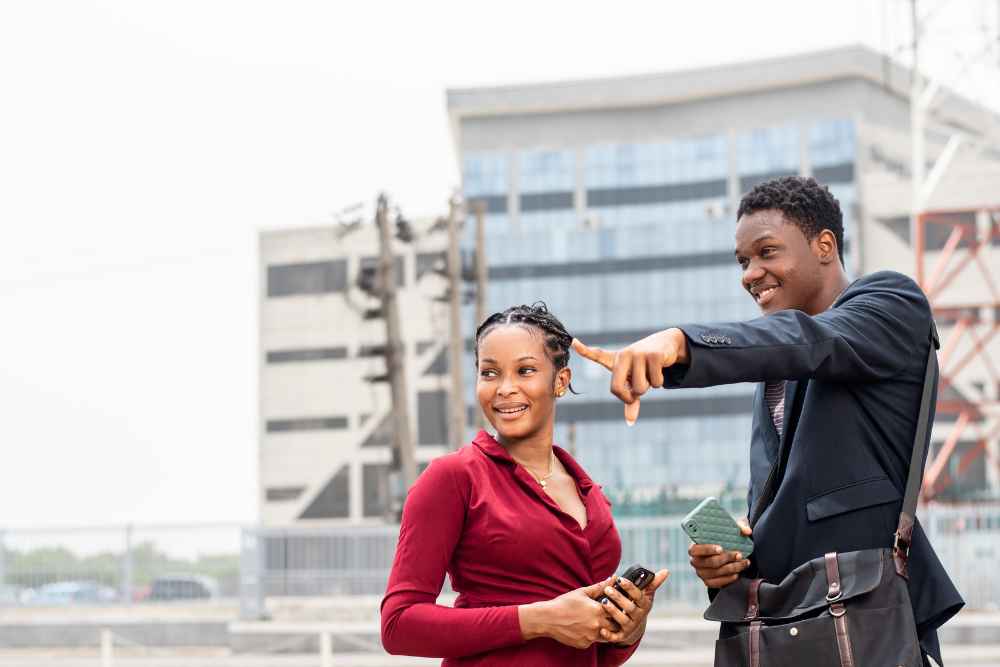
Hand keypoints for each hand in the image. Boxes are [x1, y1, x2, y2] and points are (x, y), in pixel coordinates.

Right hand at [518, 579, 617, 649]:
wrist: (548, 618)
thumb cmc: (564, 603)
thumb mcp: (582, 592)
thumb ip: (600, 587)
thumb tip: (612, 578)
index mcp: (598, 610)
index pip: (617, 611)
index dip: (617, 609)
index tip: (614, 607)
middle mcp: (597, 625)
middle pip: (615, 626)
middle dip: (613, 621)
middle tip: (608, 616)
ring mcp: (591, 636)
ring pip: (606, 635)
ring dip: (604, 630)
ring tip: (595, 622)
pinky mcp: (584, 644)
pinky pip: (593, 641)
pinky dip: (592, 635)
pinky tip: (583, 628)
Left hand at [572, 329, 688, 424]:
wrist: (666, 345)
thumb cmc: (644, 367)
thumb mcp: (634, 381)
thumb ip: (630, 400)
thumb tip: (630, 422)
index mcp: (615, 360)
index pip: (596, 355)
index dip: (584, 350)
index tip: (573, 342)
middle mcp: (624, 355)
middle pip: (619, 389)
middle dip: (631, 395)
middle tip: (639, 384)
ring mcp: (638, 354)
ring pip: (641, 388)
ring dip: (648, 386)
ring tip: (649, 372)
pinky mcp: (653, 355)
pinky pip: (656, 382)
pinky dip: (659, 381)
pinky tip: (659, 368)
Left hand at [596, 569, 668, 645]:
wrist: (634, 627)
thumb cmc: (638, 605)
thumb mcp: (646, 595)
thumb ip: (652, 583)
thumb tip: (666, 571)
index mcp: (645, 605)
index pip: (638, 596)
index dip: (630, 587)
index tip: (619, 579)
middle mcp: (639, 617)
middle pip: (630, 608)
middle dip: (618, 598)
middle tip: (607, 589)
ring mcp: (631, 627)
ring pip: (622, 620)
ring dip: (613, 611)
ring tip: (603, 602)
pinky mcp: (622, 636)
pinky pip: (616, 637)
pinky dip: (609, 635)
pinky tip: (601, 630)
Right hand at [688, 519, 752, 587]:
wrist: (727, 553)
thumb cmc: (725, 539)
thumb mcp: (731, 530)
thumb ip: (739, 527)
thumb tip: (747, 531)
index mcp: (695, 547)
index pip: (695, 549)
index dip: (707, 549)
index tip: (721, 548)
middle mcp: (695, 561)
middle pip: (709, 562)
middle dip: (726, 558)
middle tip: (739, 554)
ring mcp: (701, 573)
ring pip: (715, 573)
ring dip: (731, 568)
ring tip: (743, 563)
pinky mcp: (708, 582)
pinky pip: (717, 584)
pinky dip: (728, 579)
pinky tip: (737, 573)